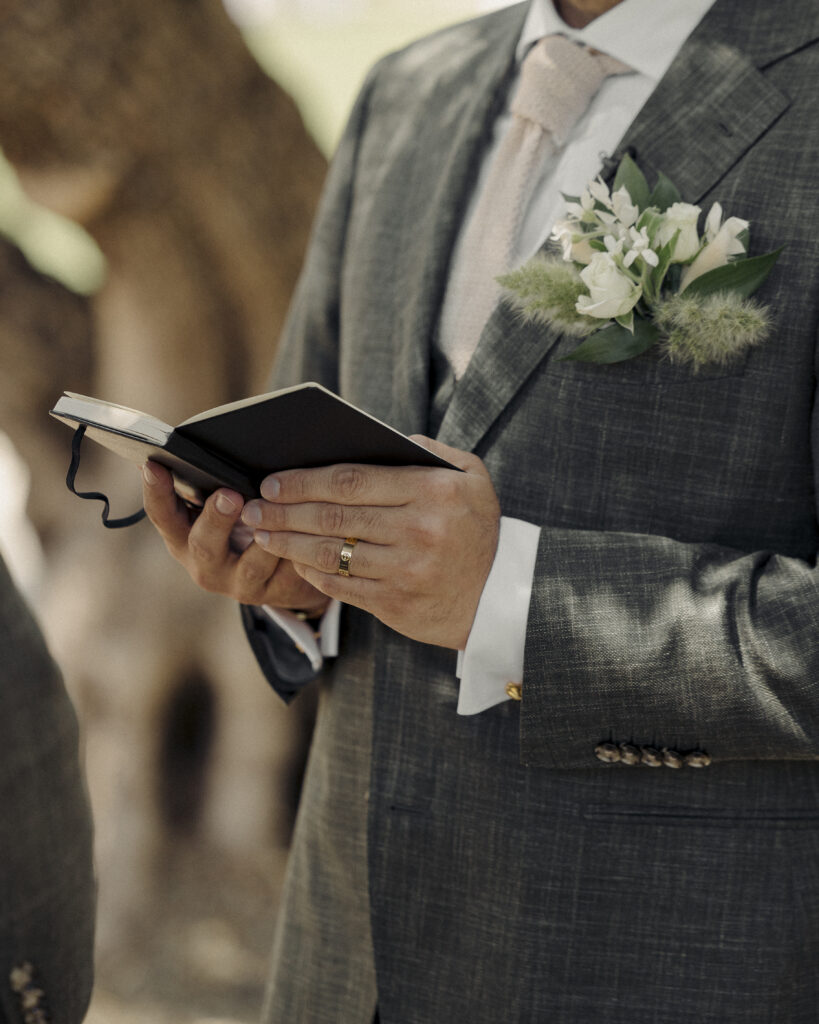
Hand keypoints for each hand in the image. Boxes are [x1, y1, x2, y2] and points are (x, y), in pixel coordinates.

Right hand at [141, 462, 328, 614]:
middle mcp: (205, 566)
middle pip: (204, 544)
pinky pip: (290, 573)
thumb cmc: (244, 525)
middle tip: (230, 495)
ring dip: (267, 537)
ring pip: (253, 564)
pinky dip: (301, 552)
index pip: (162, 514)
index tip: (154, 464)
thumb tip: (200, 440)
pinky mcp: (276, 594)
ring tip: (281, 514)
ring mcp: (240, 584)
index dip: (155, 491)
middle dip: (216, 518)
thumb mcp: (222, 507)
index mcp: (183, 538)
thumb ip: (208, 482)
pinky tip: (315, 532)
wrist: (282, 576)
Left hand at [240, 437, 500, 648]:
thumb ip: (429, 451)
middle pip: (333, 516)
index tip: (273, 480)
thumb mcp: (472, 478)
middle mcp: (418, 531)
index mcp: (432, 492)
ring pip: (330, 554)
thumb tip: (381, 438)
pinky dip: (310, 574)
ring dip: (287, 543)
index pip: (353, 480)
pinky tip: (292, 562)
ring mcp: (405, 570)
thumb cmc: (480, 530)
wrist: (501, 597)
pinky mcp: (395, 604)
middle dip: (283, 510)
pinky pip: (340, 587)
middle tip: (252, 506)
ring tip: (259, 534)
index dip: (305, 480)